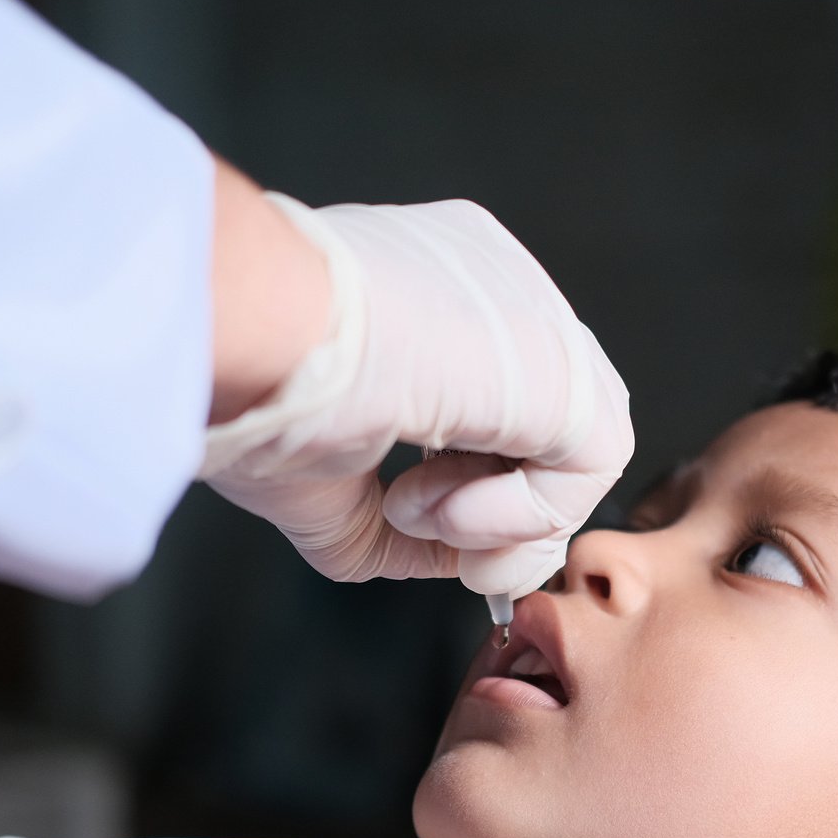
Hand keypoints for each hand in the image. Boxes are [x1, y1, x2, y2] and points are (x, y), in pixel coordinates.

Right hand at [202, 196, 632, 598]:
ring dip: (502, 519)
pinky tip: (446, 513)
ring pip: (573, 446)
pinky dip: (521, 516)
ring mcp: (533, 310)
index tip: (403, 512)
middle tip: (433, 539)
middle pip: (545, 419)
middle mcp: (493, 280)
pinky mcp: (563, 361)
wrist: (246, 330)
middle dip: (498, 507)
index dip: (466, 475)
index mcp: (432, 278)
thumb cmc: (249, 379)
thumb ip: (397, 521)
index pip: (494, 389)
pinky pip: (592, 463)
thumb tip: (447, 559)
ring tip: (416, 515)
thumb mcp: (323, 471)